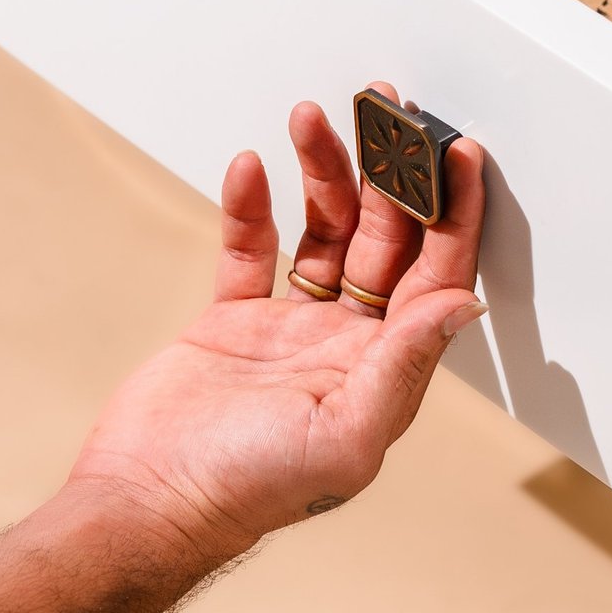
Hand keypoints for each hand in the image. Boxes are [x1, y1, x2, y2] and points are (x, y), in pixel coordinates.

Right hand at [67, 85, 486, 573]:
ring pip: (322, 230)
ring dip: (322, 173)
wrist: (147, 502)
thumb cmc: (249, 491)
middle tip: (387, 110)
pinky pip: (251, 248)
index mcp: (386, 370)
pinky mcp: (233, 321)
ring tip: (311, 118)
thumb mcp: (346, 434)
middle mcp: (348, 343)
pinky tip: (252, 166)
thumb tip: (464, 303)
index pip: (436, 274)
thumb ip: (404, 364)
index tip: (460, 154)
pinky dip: (253, 205)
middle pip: (383, 237)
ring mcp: (291, 328)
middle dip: (388, 172)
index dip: (452, 214)